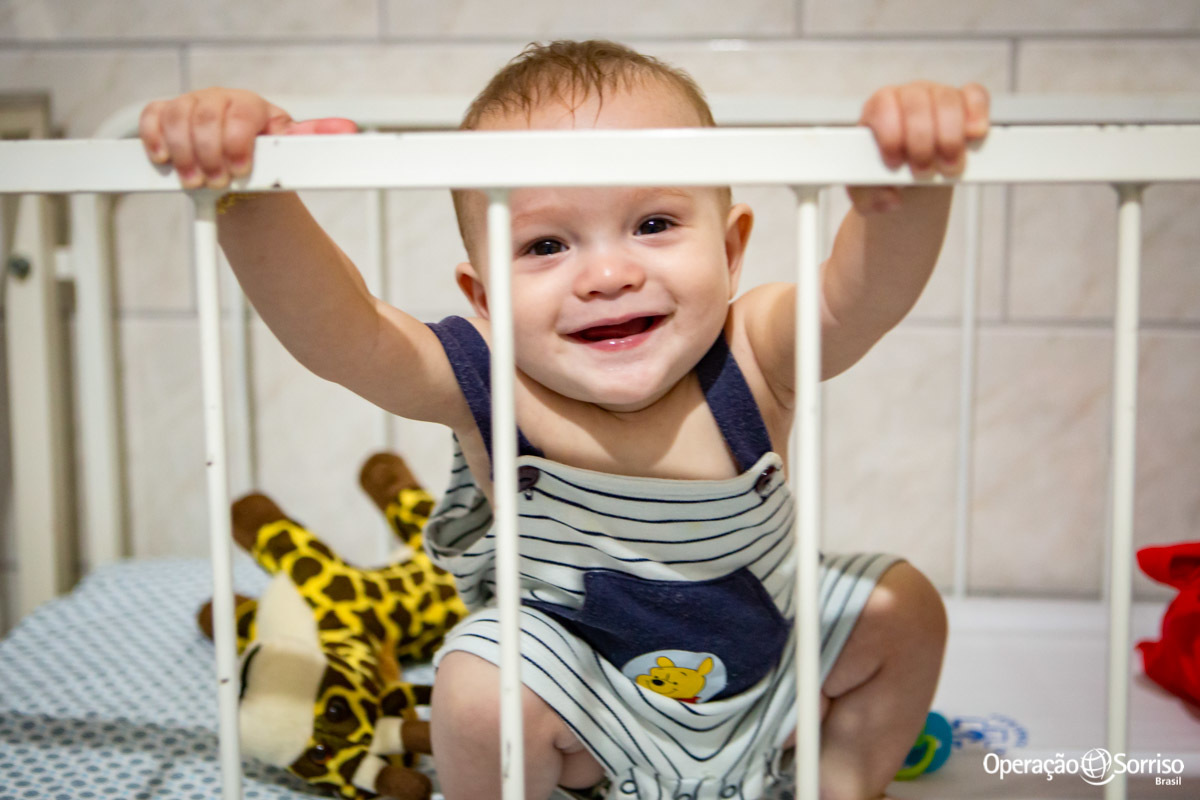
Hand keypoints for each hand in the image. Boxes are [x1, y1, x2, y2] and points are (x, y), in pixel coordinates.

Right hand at [138, 87, 357, 189]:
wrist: (238, 166)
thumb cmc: (264, 157)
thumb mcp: (289, 149)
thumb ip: (314, 138)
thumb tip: (349, 130)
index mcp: (251, 106)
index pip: (240, 114)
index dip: (237, 143)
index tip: (241, 171)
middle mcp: (219, 99)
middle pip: (205, 117)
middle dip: (209, 155)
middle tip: (217, 182)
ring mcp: (190, 104)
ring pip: (177, 119)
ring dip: (184, 155)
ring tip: (195, 180)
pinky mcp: (164, 114)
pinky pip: (152, 118)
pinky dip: (155, 140)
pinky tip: (166, 160)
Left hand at [850, 81, 989, 214]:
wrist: (909, 182)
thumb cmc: (884, 179)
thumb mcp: (868, 192)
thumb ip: (869, 198)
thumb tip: (889, 198)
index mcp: (878, 110)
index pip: (883, 105)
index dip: (891, 134)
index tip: (895, 163)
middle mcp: (907, 97)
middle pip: (917, 103)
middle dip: (922, 142)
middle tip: (923, 171)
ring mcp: (937, 96)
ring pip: (947, 100)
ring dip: (950, 137)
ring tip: (948, 167)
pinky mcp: (964, 103)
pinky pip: (975, 95)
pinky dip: (977, 114)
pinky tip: (974, 136)